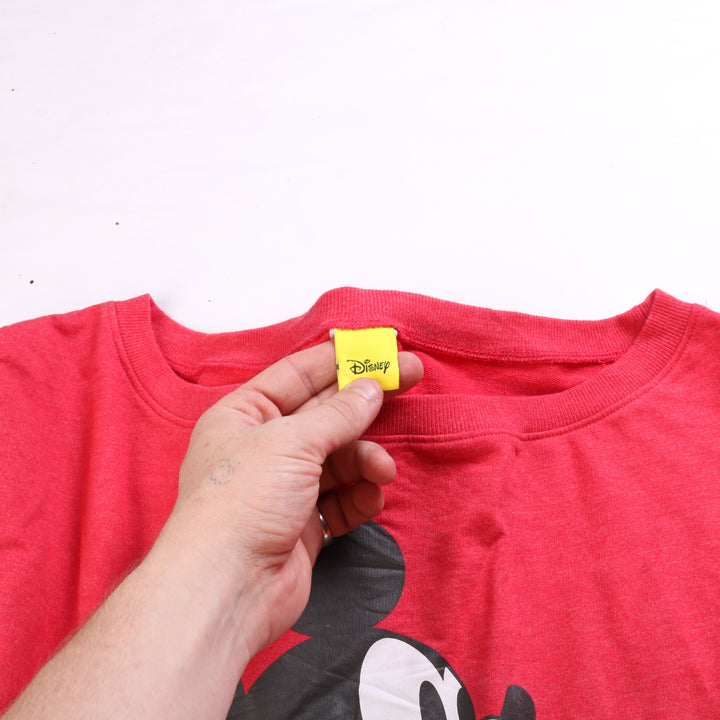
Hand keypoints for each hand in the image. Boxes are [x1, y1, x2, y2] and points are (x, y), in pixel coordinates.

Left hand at [171, 340, 422, 658]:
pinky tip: (371, 498)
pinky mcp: (301, 525)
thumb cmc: (242, 502)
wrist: (227, 587)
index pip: (297, 374)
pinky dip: (359, 497)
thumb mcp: (292, 442)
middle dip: (365, 403)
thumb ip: (338, 414)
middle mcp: (262, 448)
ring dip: (365, 460)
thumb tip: (371, 388)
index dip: (339, 359)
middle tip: (410, 379)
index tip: (378, 349)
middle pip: (324, 414)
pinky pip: (341, 499)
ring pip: (338, 458)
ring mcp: (283, 487)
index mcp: (244, 415)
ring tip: (382, 469)